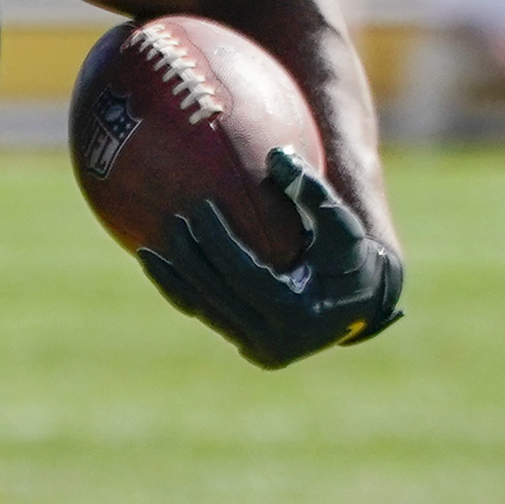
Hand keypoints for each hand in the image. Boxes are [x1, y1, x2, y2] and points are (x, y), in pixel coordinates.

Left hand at [137, 148, 404, 368]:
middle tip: (171, 222)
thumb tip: (279, 155)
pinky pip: (207, 315)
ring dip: (173, 280)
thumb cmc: (353, 258)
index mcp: (298, 314)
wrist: (360, 304)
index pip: (245, 274)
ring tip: (145, 249)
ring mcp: (258, 348)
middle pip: (218, 294)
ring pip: (205, 310)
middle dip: (189, 258)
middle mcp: (275, 341)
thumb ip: (313, 193)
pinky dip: (182, 291)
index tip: (200, 208)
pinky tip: (157, 265)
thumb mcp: (344, 227)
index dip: (219, 241)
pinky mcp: (246, 346)